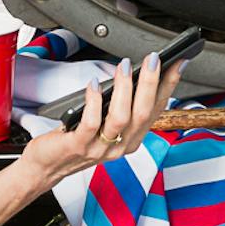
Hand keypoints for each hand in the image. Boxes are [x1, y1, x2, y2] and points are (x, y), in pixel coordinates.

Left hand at [22, 53, 187, 185]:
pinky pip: (91, 123)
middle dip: (151, 83)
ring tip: (125, 67)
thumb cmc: (76, 140)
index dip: (168, 86)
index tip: (177, 64)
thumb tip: (133, 74)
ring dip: (125, 89)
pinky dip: (95, 101)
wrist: (47, 165)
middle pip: (143, 114)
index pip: (156, 110)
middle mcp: (120, 146)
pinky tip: (95, 84)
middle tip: (154, 59)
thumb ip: (121, 106)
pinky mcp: (78, 146)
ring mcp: (100, 148)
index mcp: (131, 139)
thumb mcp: (106, 125)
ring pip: (121, 118)